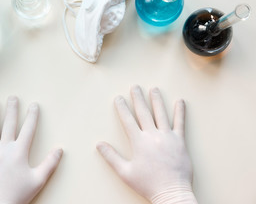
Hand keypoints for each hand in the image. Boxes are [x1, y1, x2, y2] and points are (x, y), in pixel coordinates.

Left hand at [0, 96, 62, 203]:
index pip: (28, 129)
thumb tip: (60, 149)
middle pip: (10, 124)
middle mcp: (5, 147)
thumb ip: (50, 163)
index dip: (32, 116)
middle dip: (12, 109)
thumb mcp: (38, 179)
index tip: (34, 105)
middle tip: (13, 97)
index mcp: (20, 152)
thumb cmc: (18, 194)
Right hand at [97, 86, 196, 203]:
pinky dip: (180, 112)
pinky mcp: (180, 142)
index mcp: (139, 142)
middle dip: (138, 98)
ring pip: (161, 114)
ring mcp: (168, 137)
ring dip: (157, 100)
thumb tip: (99, 144)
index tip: (119, 98)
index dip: (122, 108)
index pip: (128, 120)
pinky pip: (180, 123)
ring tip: (153, 89)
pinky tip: (180, 102)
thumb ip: (111, 157)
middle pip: (144, 113)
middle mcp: (153, 136)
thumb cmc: (148, 184)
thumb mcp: (125, 172)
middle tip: (135, 87)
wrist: (171, 193)